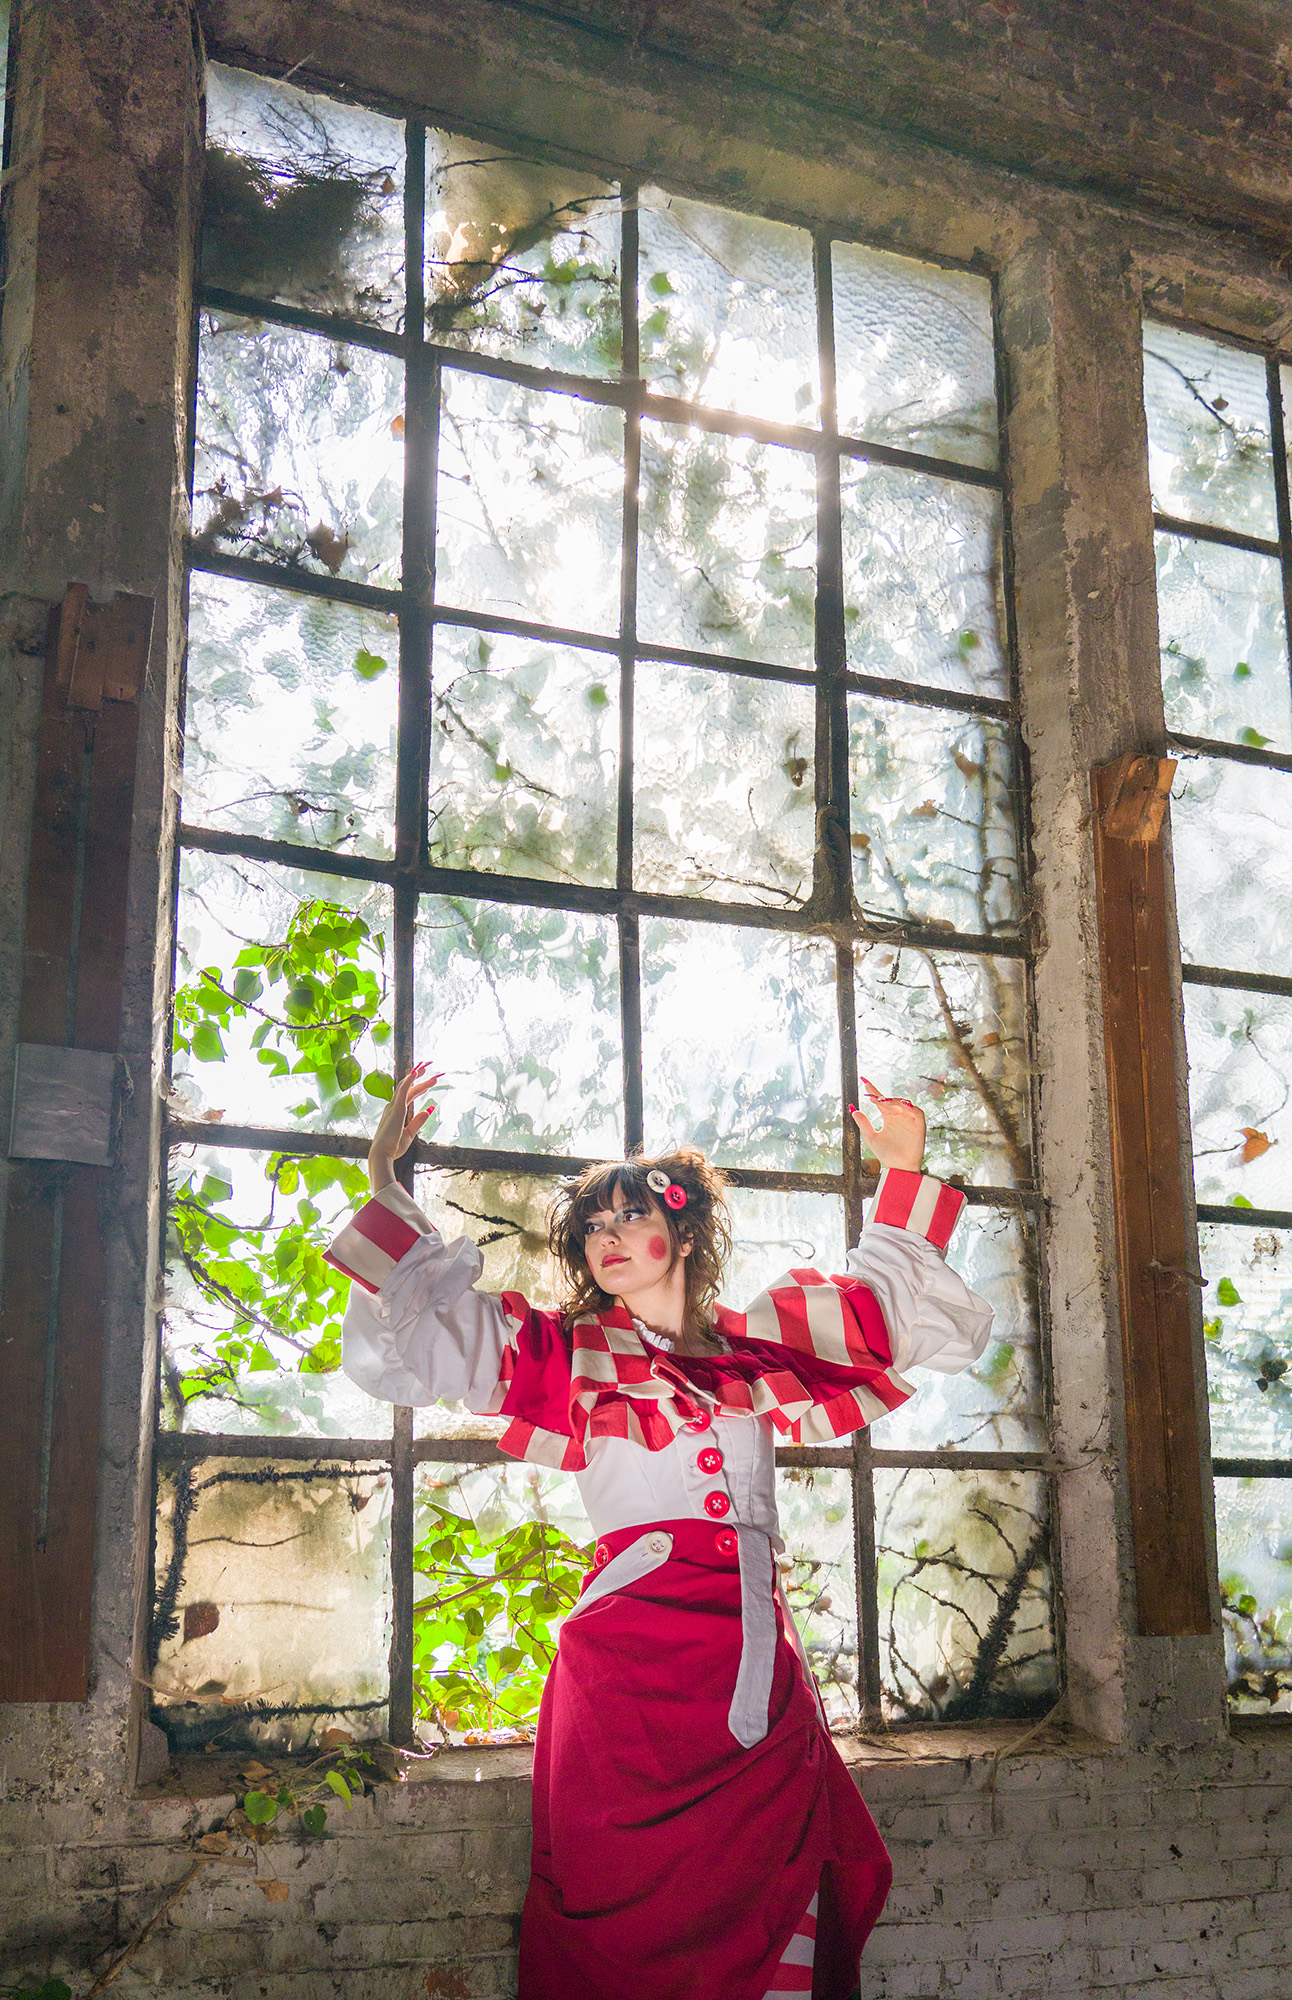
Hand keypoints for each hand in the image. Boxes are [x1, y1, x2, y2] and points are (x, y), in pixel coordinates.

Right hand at [368, 1062, 439, 1190]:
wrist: (382, 1154)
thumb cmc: (393, 1147)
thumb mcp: (410, 1134)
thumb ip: (418, 1121)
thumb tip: (429, 1110)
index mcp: (394, 1113)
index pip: (407, 1096)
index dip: (417, 1088)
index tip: (427, 1084)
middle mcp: (392, 1107)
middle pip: (406, 1088)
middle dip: (417, 1078)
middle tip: (426, 1068)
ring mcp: (393, 1106)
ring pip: (406, 1086)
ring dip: (417, 1077)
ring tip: (426, 1068)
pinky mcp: (396, 1108)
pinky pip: (403, 1090)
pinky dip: (409, 1080)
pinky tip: (416, 1073)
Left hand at [849, 1077, 924, 1172]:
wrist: (899, 1168)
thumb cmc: (886, 1154)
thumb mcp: (871, 1137)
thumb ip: (863, 1123)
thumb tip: (853, 1109)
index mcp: (888, 1117)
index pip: (880, 1100)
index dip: (873, 1089)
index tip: (863, 1081)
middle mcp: (899, 1115)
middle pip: (891, 1100)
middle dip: (882, 1097)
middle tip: (872, 1095)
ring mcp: (909, 1119)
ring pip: (903, 1103)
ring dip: (894, 1101)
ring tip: (883, 1101)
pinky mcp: (919, 1125)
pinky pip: (917, 1112)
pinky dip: (911, 1108)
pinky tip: (902, 1105)